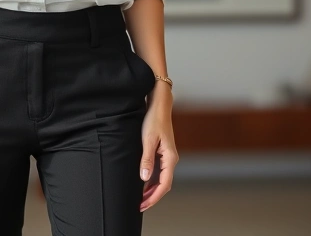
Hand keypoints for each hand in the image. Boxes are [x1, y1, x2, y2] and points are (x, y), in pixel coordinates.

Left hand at [138, 88, 177, 211]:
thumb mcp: (147, 140)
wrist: (159, 105)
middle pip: (164, 184)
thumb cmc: (154, 120)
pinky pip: (159, 171)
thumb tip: (144, 178)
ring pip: (161, 179)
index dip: (154, 197)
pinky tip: (142, 183)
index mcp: (170, 158)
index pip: (164, 184)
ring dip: (152, 190)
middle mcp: (171, 159)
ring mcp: (167, 156)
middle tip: (139, 206)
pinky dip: (151, 180)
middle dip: (152, 197)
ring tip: (140, 198)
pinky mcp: (162, 152)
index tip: (143, 205)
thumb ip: (146, 159)